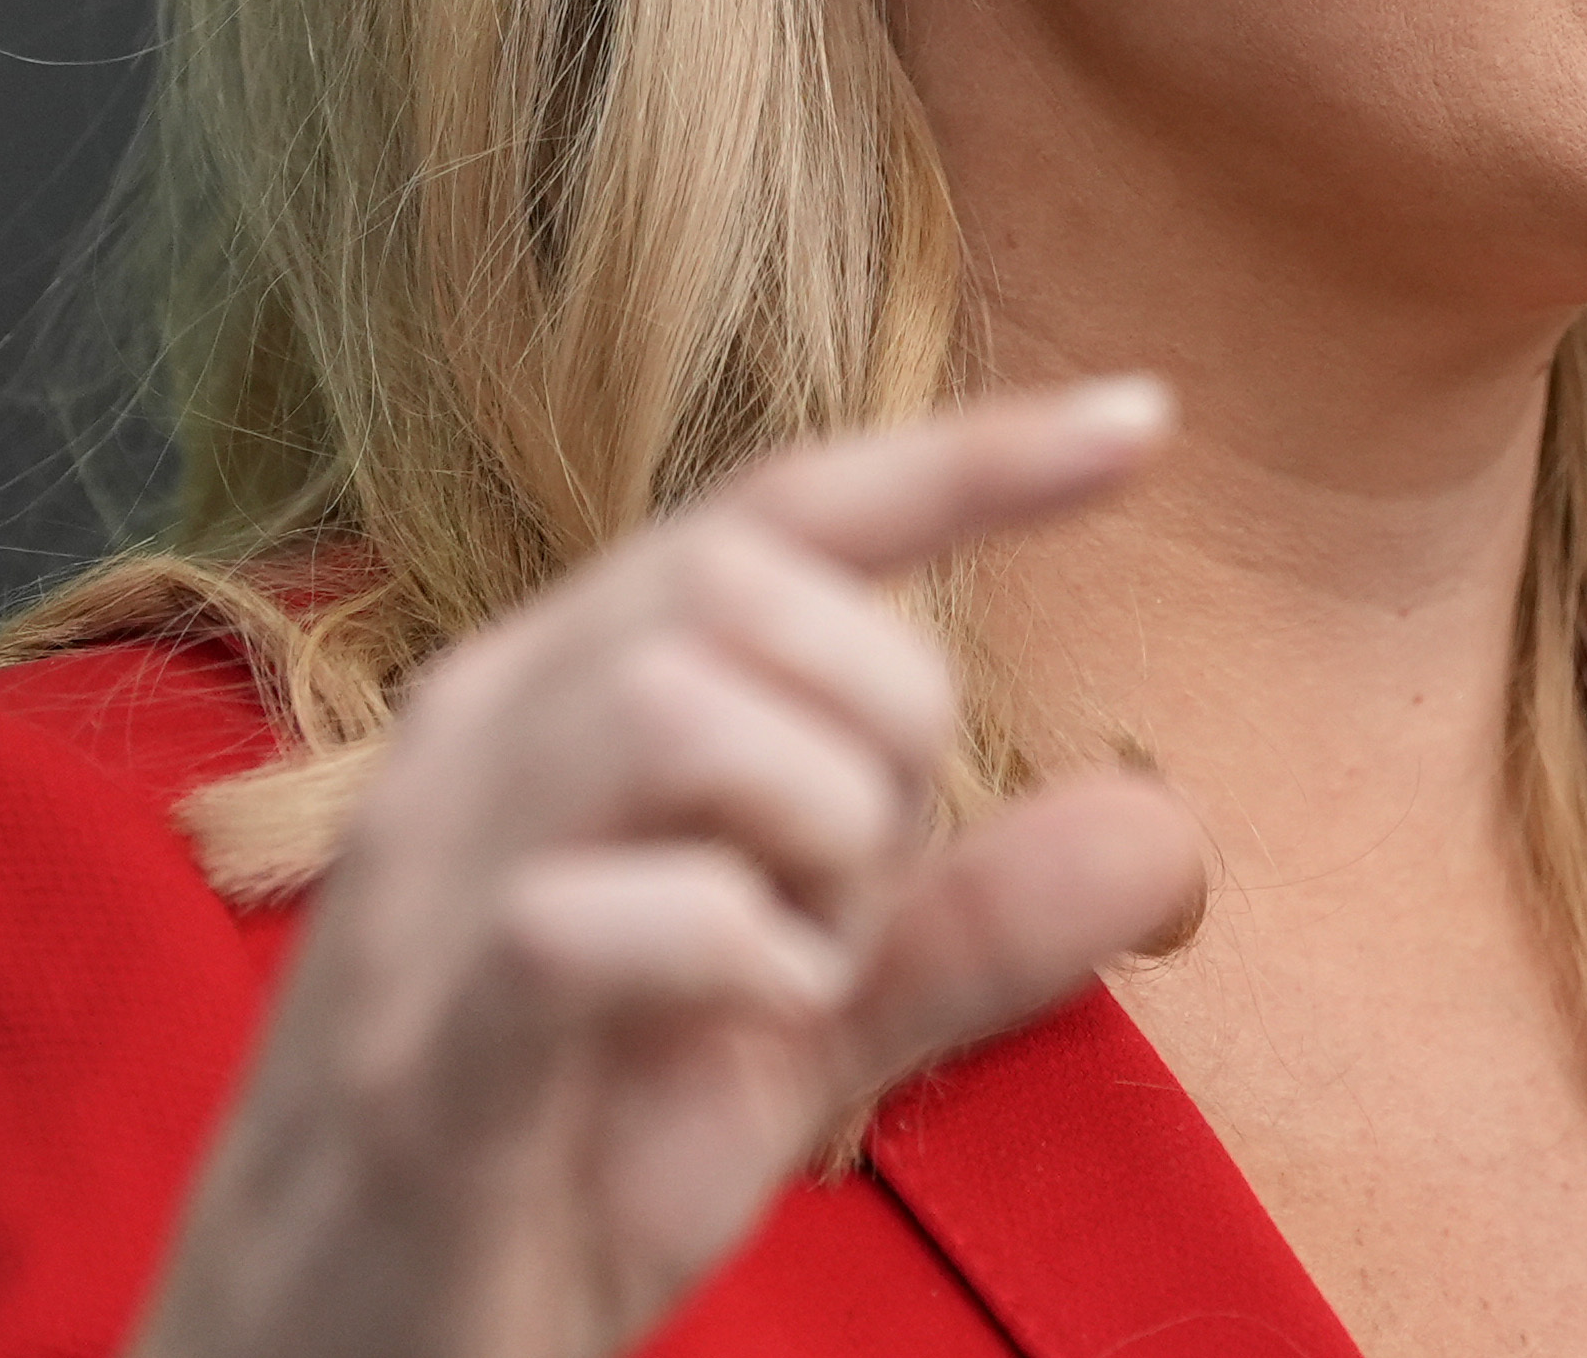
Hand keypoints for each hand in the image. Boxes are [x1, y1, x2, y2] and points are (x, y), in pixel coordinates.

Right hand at [129, 381, 1204, 1357]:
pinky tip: (749, 1025)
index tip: (1145, 419)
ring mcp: (429, 890)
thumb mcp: (800, 1030)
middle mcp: (479, 745)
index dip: (965, 456)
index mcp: (562, 702)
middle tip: (852, 897)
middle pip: (745, 583)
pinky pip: (592, 918)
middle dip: (881, 722)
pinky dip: (735, 960)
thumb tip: (1164, 827)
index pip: (773, 509)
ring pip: (675, 710)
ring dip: (810, 843)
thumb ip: (964, 925)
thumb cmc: (552, 1167)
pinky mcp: (422, 1053)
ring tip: (786, 971)